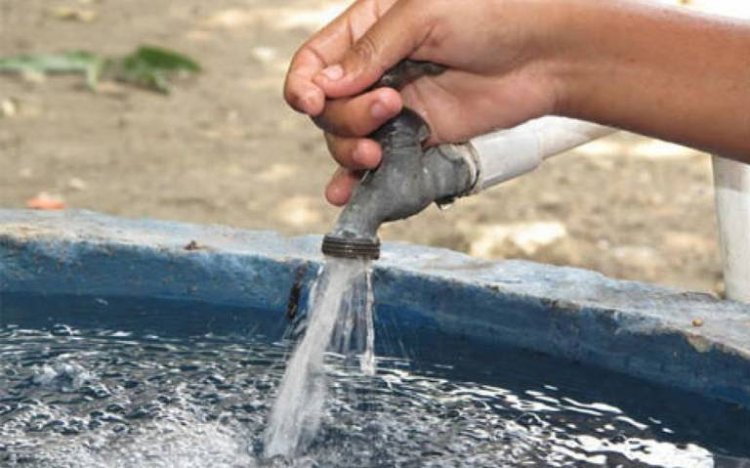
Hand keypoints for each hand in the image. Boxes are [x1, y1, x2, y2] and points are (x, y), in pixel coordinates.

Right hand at [283, 0, 561, 204]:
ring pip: (347, 138)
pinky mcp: (418, 137)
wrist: (545, 53)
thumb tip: (323, 86)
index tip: (310, 103)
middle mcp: (376, 70)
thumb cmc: (490, 12)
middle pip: (328, 107)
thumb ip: (370, 51)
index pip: (314, 60)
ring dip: (351, 150)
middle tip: (389, 107)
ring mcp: (396, 107)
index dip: (302, 84)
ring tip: (378, 151)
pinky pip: (379, 163)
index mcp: (368, 28)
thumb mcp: (421, 13)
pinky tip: (346, 194)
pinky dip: (359, 181)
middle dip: (346, 116)